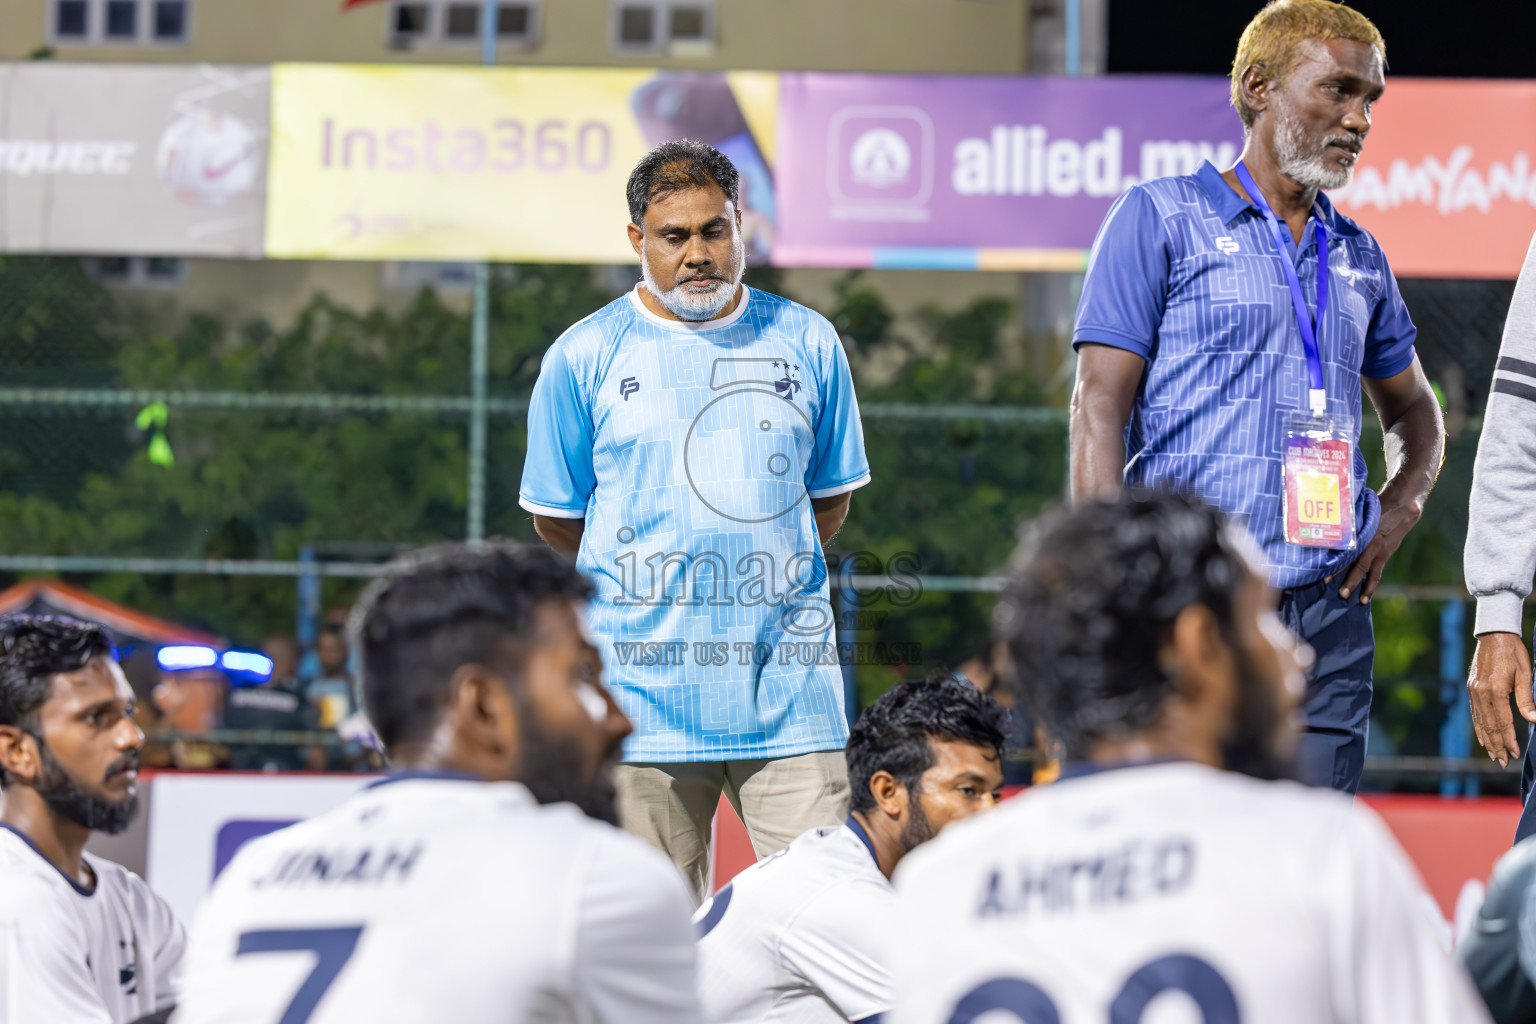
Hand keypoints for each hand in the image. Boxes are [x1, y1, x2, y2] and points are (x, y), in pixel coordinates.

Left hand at [1336, 498, 1419, 603]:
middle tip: (1329, 587)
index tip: (1319, 567)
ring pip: (1365, 570)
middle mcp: (1367, 543)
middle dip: (1341, 575)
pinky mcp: (1384, 556)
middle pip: (1352, 561)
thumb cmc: (1376, 509)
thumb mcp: (1360, 513)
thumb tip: (1328, 531)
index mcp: (1359, 532)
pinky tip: (1364, 598)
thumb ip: (1348, 525)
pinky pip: (1376, 574)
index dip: (1332, 557)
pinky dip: (1370, 586)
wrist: (1401, 510)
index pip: (1343, 547)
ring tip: (1346, 597)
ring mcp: (1376, 551)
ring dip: (1356, 584)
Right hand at [1468, 631, 1534, 766]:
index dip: (1510, 739)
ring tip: (1494, 755)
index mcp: (1496, 689)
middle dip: (1497, 745)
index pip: (1503, 721)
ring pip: (1479, 721)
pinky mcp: (1471, 688)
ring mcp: (1473, 691)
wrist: (1494, 635)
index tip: (1515, 753)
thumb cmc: (1513, 653)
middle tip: (1503, 762)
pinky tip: (1483, 737)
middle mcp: (1481, 692)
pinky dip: (1478, 727)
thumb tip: (1534, 720)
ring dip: (1487, 740)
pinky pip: (1474, 713)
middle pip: (1489, 725)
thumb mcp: (1525, 675)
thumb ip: (1527, 699)